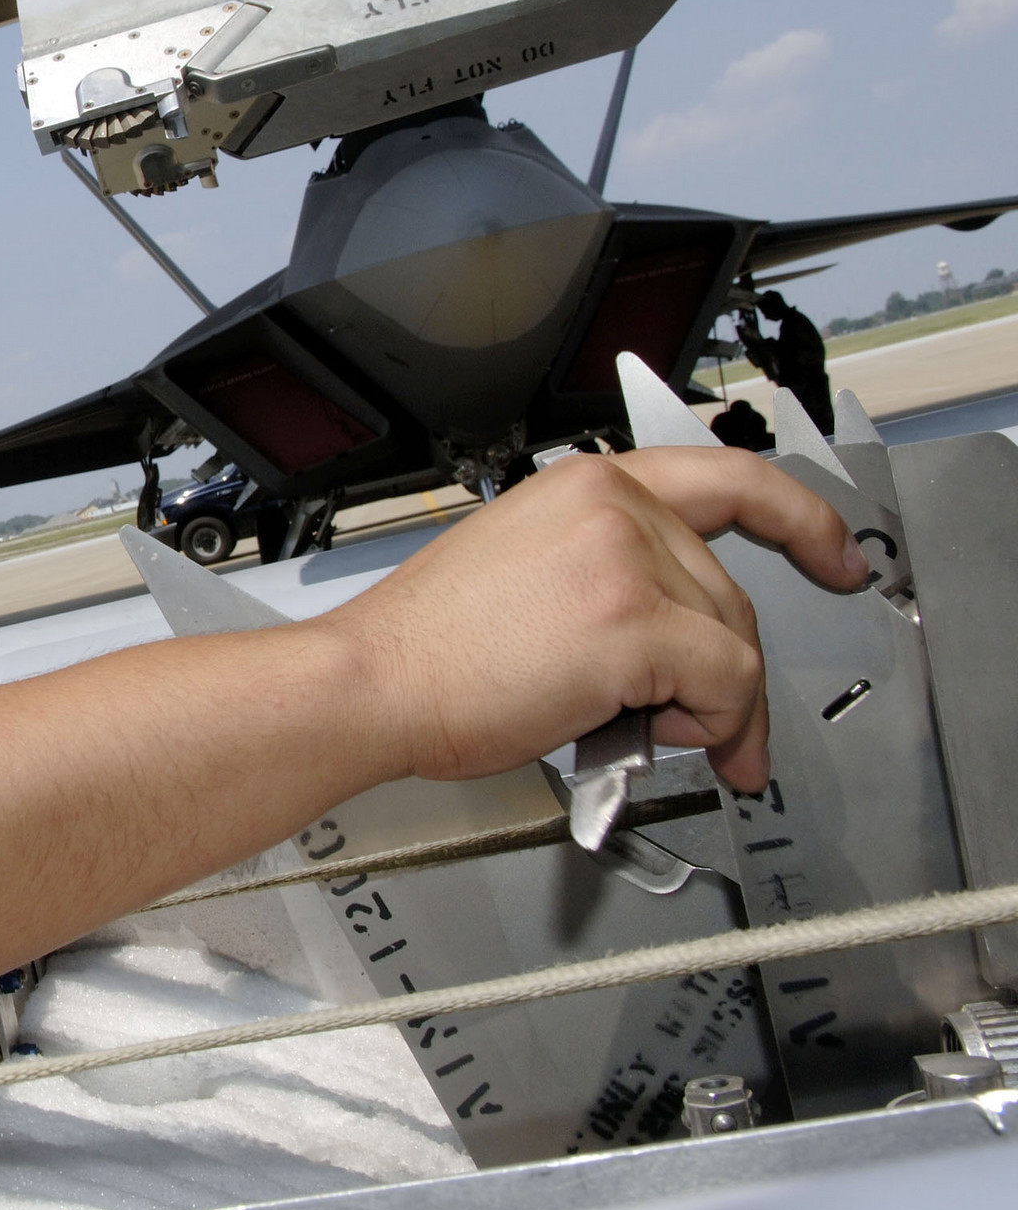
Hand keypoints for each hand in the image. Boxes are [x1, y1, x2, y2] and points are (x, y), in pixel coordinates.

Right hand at [319, 448, 870, 792]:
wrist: (374, 682)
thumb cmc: (428, 647)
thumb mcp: (525, 570)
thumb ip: (610, 576)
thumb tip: (685, 644)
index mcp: (582, 486)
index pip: (725, 476)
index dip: (801, 516)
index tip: (834, 553)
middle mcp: (611, 504)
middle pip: (730, 588)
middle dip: (731, 669)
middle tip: (710, 726)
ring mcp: (625, 557)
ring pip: (736, 639)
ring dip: (713, 706)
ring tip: (653, 733)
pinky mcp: (636, 622)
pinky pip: (726, 684)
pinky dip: (710, 725)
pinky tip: (655, 734)